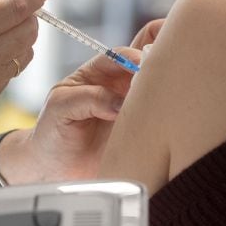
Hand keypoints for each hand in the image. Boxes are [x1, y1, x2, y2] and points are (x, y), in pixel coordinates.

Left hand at [2, 18, 164, 182]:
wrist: (55, 169)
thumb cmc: (52, 131)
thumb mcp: (61, 107)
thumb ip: (88, 98)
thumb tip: (119, 103)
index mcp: (98, 73)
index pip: (121, 56)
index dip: (133, 58)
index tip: (142, 68)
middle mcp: (120, 87)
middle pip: (148, 62)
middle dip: (160, 60)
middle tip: (167, 73)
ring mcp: (133, 107)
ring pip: (159, 88)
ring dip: (168, 88)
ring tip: (173, 95)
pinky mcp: (142, 131)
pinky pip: (161, 119)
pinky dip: (168, 114)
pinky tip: (172, 118)